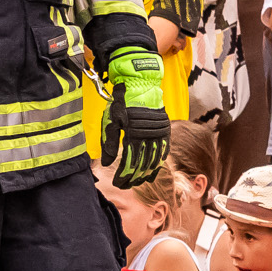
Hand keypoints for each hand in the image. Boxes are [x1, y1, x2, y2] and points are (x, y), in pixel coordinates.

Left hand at [100, 48, 172, 184]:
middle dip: (133, 178)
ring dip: (145, 174)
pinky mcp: (165, 130)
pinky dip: (159, 163)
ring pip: (154, 161)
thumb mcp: (110, 119)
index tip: (118, 183)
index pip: (129, 162)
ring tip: (138, 182)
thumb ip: (108, 142)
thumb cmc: (122, 101)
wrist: (140, 84)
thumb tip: (106, 164)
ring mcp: (159, 134)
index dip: (123, 175)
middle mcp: (148, 136)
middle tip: (126, 186)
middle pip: (142, 165)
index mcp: (133, 134)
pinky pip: (164, 152)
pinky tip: (153, 172)